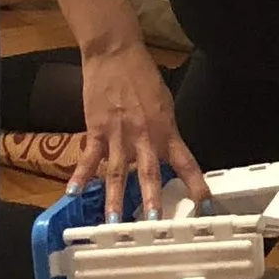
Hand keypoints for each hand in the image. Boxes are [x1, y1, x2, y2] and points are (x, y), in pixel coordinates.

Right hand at [76, 21, 206, 207]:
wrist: (116, 53)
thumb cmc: (143, 76)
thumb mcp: (165, 104)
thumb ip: (166, 132)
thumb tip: (169, 155)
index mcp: (167, 130)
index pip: (186, 163)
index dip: (196, 186)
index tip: (204, 207)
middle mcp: (145, 136)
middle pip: (149, 173)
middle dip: (150, 200)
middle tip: (152, 225)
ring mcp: (119, 134)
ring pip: (118, 172)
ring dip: (115, 198)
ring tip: (113, 223)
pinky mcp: (97, 129)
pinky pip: (89, 157)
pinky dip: (81, 176)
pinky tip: (74, 193)